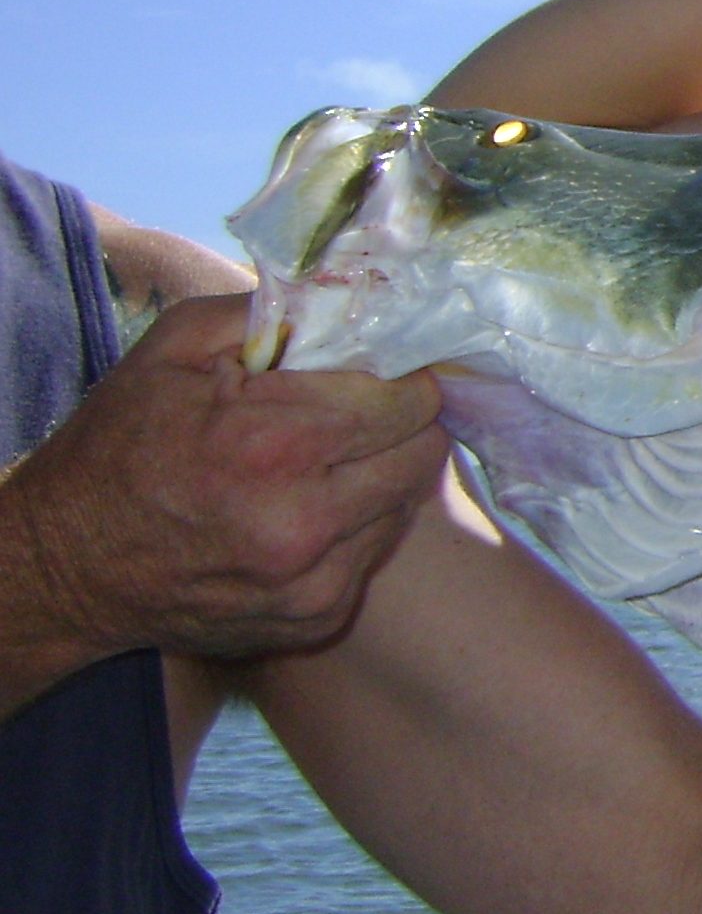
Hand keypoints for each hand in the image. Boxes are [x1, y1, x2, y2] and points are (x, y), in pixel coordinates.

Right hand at [3, 293, 448, 661]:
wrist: (66, 564)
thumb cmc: (119, 445)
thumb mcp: (174, 350)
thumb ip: (273, 312)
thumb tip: (356, 295)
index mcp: (272, 444)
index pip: (408, 401)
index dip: (403, 378)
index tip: (385, 371)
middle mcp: (303, 522)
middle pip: (423, 454)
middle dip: (402, 425)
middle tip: (362, 414)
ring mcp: (314, 581)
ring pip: (405, 505)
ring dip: (379, 477)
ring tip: (320, 465)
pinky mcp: (317, 618)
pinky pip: (374, 553)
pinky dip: (355, 527)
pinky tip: (303, 513)